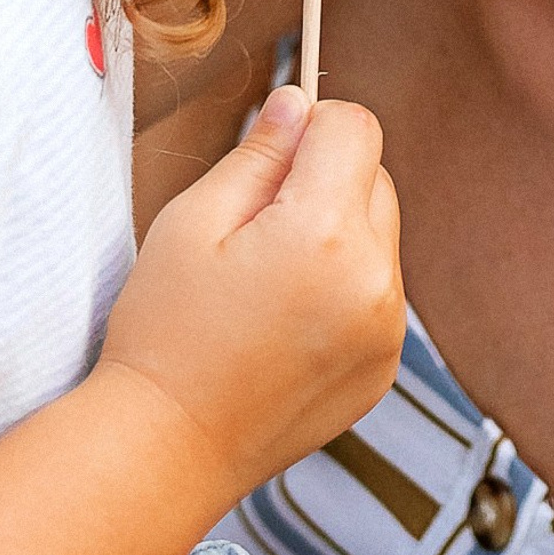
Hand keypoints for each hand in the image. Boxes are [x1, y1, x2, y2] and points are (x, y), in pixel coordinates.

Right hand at [98, 88, 403, 499]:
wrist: (166, 451)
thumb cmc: (166, 333)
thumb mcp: (193, 221)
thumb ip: (259, 154)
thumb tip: (298, 103)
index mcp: (324, 234)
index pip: (356, 128)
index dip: (312, 127)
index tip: (273, 155)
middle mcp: (374, 280)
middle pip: (376, 178)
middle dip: (326, 181)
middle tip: (257, 227)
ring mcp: (387, 330)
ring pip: (380, 233)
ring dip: (340, 234)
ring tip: (270, 280)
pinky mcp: (385, 366)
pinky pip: (379, 291)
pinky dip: (346, 287)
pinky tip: (287, 320)